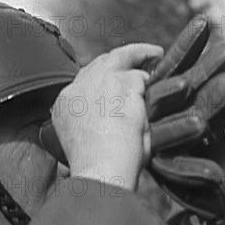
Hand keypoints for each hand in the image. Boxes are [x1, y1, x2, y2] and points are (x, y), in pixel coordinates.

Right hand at [51, 44, 163, 190]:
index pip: (83, 83)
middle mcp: (77, 89)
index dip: (101, 81)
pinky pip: (140, 72)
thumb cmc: (98, 168)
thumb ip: (95, 125)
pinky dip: (151, 70)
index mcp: (64, 106)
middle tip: (137, 57)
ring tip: (153, 55)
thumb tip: (114, 122)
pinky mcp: (122, 82)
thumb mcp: (87, 145)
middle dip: (119, 59)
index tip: (113, 82)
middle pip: (99, 64)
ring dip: (138, 56)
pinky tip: (159, 60)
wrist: (101, 170)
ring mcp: (99, 82)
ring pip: (120, 59)